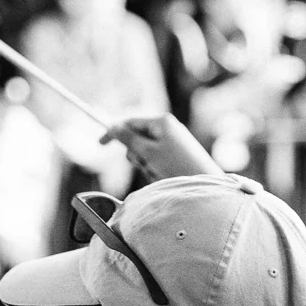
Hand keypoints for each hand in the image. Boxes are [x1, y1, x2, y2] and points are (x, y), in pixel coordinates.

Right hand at [100, 114, 222, 180]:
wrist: (205, 184)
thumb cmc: (177, 167)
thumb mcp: (148, 152)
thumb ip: (128, 139)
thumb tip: (113, 127)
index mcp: (161, 122)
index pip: (130, 122)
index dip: (114, 133)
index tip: (100, 144)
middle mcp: (168, 130)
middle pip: (137, 141)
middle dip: (137, 156)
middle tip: (148, 165)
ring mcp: (172, 144)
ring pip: (146, 155)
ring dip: (146, 167)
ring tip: (160, 174)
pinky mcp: (176, 158)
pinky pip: (156, 164)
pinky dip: (156, 172)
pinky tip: (166, 178)